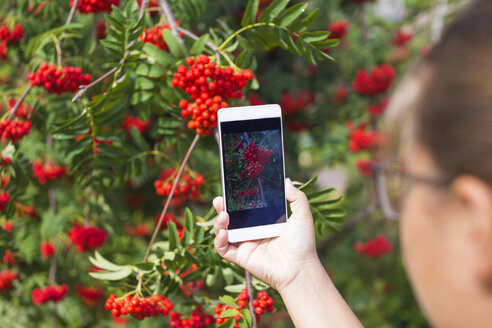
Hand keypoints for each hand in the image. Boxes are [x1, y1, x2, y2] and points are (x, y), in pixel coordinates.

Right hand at [213, 178, 319, 292]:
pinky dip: (218, 241)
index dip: (237, 198)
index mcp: (264, 220)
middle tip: (219, 199)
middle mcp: (252, 231)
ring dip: (218, 222)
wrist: (300, 268)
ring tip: (223, 216)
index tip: (232, 187)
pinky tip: (223, 233)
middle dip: (221, 207)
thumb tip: (287, 180)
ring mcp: (245, 244)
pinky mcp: (240, 256)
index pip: (245, 206)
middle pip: (230, 216)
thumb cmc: (303, 244)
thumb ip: (296, 197)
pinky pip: (223, 249)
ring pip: (223, 230)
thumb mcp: (302, 215)